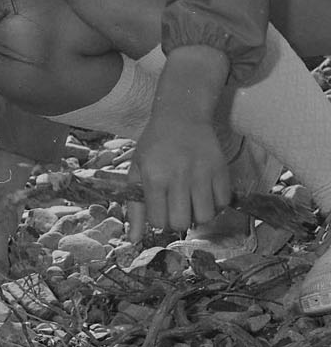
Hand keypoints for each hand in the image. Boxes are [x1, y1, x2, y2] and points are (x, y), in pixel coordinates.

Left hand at [132, 117, 230, 234]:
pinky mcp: (221, 171)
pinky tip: (205, 194)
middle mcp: (179, 177)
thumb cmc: (154, 145)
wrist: (181, 117)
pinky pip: (223, 203)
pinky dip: (215, 205)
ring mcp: (203, 174)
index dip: (159, 221)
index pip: (159, 220)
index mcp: (154, 177)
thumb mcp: (137, 171)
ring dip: (198, 216)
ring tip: (191, 203)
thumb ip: (135, 207)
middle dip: (177, 222)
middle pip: (182, 223)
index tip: (159, 211)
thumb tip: (134, 240)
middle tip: (175, 209)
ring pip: (206, 217)